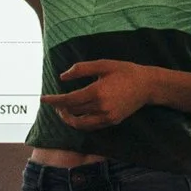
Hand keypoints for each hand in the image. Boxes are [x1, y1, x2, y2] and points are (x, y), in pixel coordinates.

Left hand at [43, 61, 164, 129]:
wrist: (147, 85)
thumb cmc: (124, 71)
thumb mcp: (103, 64)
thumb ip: (81, 69)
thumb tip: (62, 77)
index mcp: (97, 91)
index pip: (69, 100)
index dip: (54, 100)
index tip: (43, 99)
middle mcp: (101, 107)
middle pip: (73, 113)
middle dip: (60, 109)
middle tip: (54, 103)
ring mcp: (107, 117)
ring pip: (81, 123)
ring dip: (69, 119)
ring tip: (63, 111)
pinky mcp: (112, 121)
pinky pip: (91, 126)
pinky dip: (81, 123)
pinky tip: (78, 115)